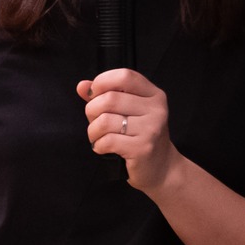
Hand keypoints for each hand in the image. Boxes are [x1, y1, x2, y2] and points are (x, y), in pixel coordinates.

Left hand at [79, 68, 180, 192]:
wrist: (161, 168)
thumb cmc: (140, 137)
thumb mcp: (128, 112)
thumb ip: (105, 95)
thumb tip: (82, 86)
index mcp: (153, 95)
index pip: (125, 76)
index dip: (102, 82)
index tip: (93, 95)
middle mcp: (156, 109)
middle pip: (109, 99)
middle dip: (92, 111)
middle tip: (95, 122)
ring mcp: (151, 128)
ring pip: (105, 121)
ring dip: (93, 131)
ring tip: (98, 137)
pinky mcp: (143, 148)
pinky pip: (108, 140)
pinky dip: (98, 145)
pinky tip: (103, 147)